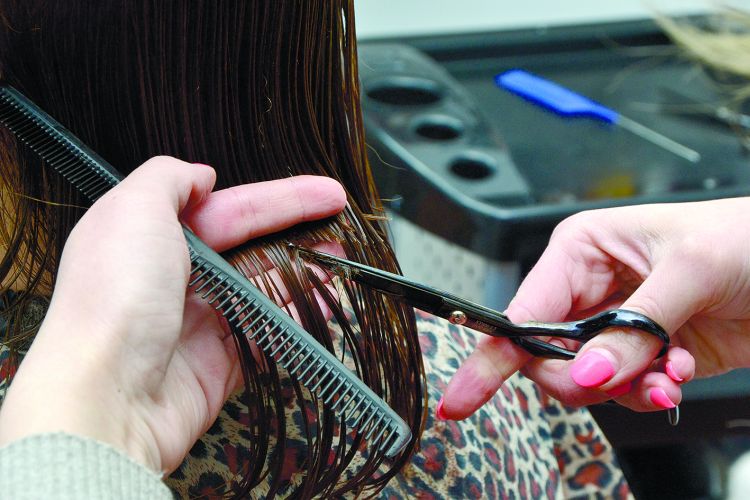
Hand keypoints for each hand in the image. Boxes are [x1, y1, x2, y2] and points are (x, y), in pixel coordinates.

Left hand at [0, 157, 345, 472]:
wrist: (106, 398)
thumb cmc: (113, 301)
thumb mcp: (132, 210)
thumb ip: (168, 178)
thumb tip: (199, 174)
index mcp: (153, 237)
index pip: (230, 209)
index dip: (280, 199)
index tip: (323, 193)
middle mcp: (175, 277)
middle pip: (251, 247)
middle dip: (298, 232)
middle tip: (341, 222)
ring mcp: (198, 323)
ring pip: (263, 291)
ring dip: (303, 275)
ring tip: (340, 265)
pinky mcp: (217, 365)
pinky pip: (266, 337)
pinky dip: (296, 322)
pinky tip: (322, 308)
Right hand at [441, 197, 749, 418]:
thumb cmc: (745, 235)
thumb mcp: (687, 271)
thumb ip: (633, 328)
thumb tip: (588, 371)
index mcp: (581, 249)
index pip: (524, 311)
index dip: (493, 357)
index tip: (464, 396)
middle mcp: (590, 288)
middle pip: (548, 355)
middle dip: (581, 376)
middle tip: (615, 376)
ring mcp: (616, 324)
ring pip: (586, 380)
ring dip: (626, 386)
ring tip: (666, 373)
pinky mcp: (643, 353)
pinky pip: (623, 390)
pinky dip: (649, 392)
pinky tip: (673, 376)